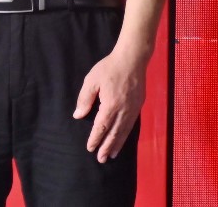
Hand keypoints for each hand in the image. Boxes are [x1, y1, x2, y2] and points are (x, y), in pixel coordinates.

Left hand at [74, 46, 146, 161]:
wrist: (133, 57)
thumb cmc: (110, 67)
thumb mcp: (92, 80)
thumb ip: (85, 99)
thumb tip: (78, 115)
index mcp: (111, 104)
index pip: (101, 127)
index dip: (95, 139)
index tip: (90, 148)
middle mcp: (124, 109)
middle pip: (114, 132)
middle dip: (107, 146)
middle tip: (101, 159)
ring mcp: (133, 107)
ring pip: (125, 130)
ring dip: (118, 143)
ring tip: (112, 155)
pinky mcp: (139, 104)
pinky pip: (132, 123)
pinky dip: (127, 133)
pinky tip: (123, 138)